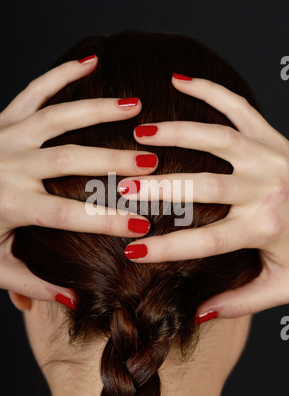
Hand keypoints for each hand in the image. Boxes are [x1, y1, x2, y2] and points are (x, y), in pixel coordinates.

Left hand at [0, 56, 153, 304]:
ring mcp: (5, 136)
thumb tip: (76, 300)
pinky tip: (90, 62)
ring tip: (136, 107)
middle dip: (115, 160)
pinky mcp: (3, 119)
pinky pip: (35, 90)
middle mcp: (7, 164)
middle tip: (153, 163)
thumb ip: (32, 285)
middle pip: (71, 159)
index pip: (67, 214)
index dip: (106, 222)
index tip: (143, 227)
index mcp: (7, 203)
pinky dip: (62, 74)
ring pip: (58, 117)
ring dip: (99, 110)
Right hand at [120, 74, 288, 319]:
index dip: (166, 249)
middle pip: (202, 186)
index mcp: (265, 227)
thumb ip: (240, 302)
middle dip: (158, 187)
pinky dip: (209, 90)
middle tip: (122, 185)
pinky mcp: (273, 136)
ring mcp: (270, 156)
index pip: (205, 242)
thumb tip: (196, 315)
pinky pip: (239, 107)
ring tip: (140, 134)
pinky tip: (180, 80)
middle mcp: (267, 188)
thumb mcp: (283, 286)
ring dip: (175, 134)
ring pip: (215, 139)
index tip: (131, 251)